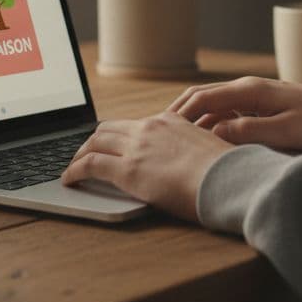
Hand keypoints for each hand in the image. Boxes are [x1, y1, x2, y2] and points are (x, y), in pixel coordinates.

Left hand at [61, 112, 233, 221]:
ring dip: (80, 154)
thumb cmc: (229, 173)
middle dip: (93, 141)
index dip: (118, 135)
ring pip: (95, 142)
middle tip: (84, 154)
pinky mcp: (128, 170)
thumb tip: (192, 166)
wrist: (231, 179)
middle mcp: (151, 127)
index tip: (111, 144)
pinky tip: (70, 180)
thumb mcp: (211, 152)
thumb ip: (194, 153)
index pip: (135, 123)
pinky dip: (75, 171)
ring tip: (73, 168)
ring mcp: (138, 147)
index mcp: (172, 121)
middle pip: (109, 128)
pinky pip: (90, 165)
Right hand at [167, 76, 301, 152]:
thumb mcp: (285, 131)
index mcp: (249, 90)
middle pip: (200, 96)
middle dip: (177, 114)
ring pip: (210, 103)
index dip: (180, 116)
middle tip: (156, 134)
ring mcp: (250, 94)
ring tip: (171, 139)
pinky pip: (223, 110)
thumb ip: (248, 131)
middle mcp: (245, 87)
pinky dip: (207, 121)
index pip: (202, 99)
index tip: (161, 133)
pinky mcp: (256, 104)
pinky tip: (201, 139)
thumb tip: (214, 132)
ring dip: (190, 118)